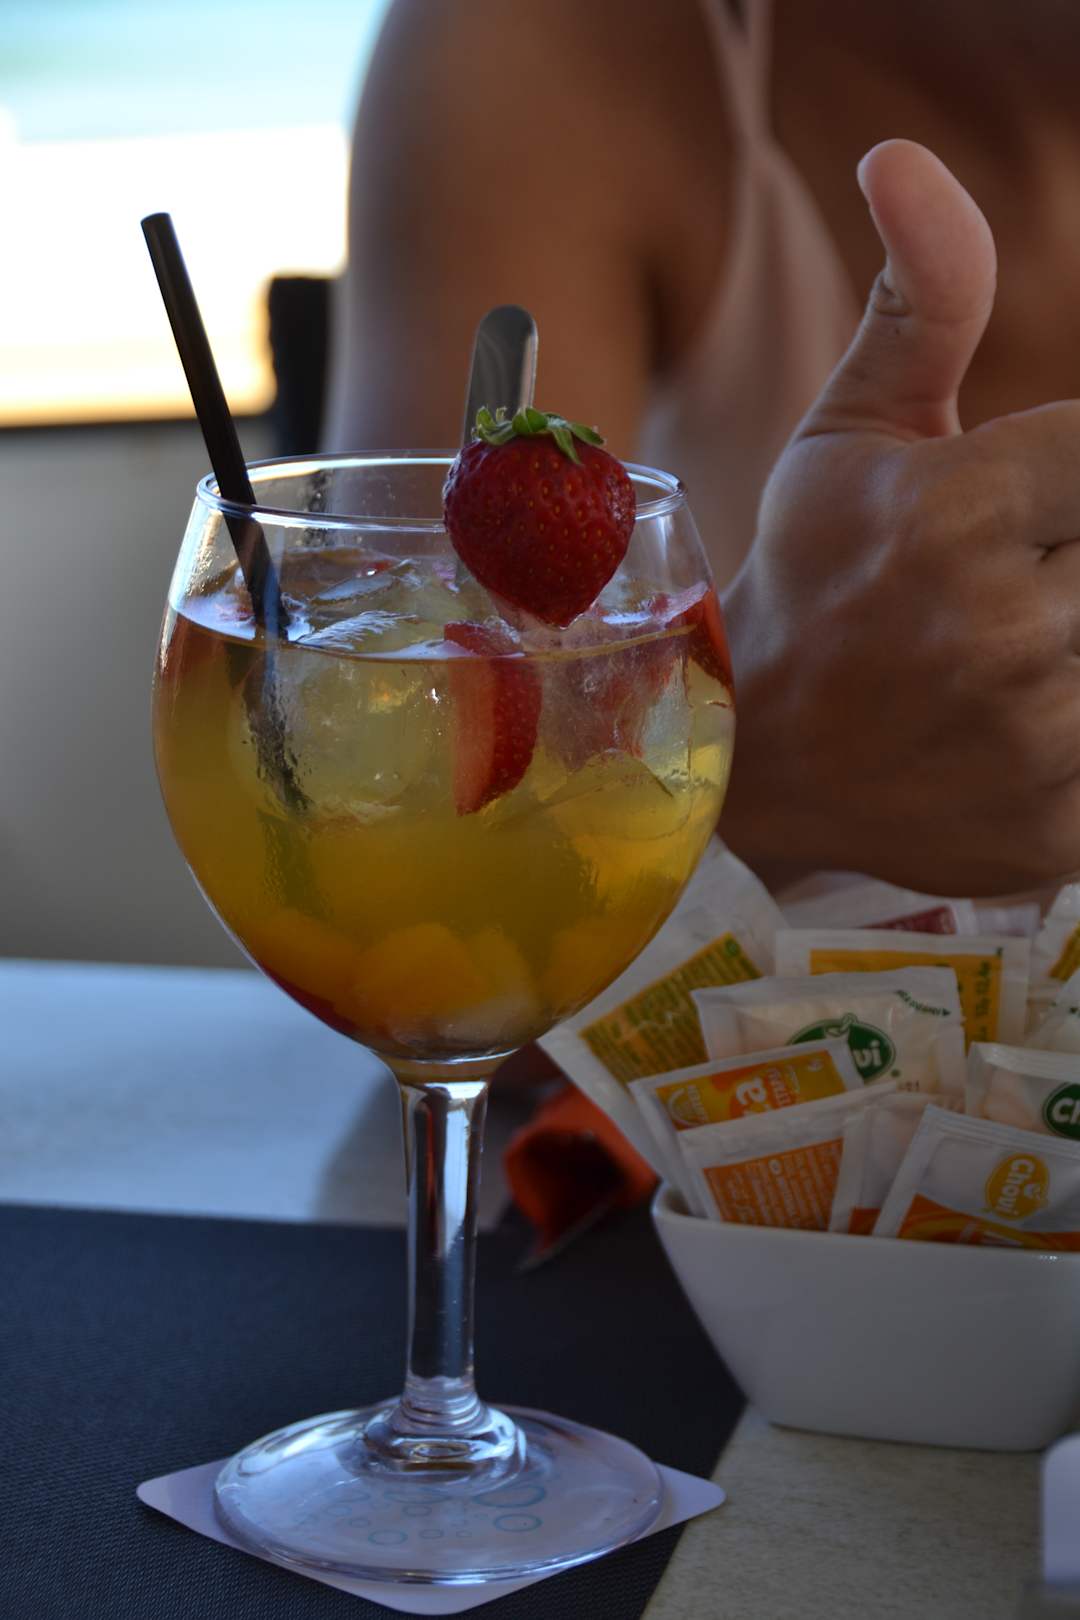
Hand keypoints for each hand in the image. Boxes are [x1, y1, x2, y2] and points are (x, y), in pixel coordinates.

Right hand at [720, 139, 1079, 895]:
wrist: (752, 761)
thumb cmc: (809, 578)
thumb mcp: (850, 431)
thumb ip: (922, 296)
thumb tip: (900, 152)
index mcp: (956, 512)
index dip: (1066, 481)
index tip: (1021, 514)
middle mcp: (1001, 630)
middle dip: (1067, 559)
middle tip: (1009, 581)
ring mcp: (1036, 742)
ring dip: (1075, 636)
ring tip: (1014, 641)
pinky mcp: (1058, 828)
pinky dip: (1079, 723)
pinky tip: (1022, 718)